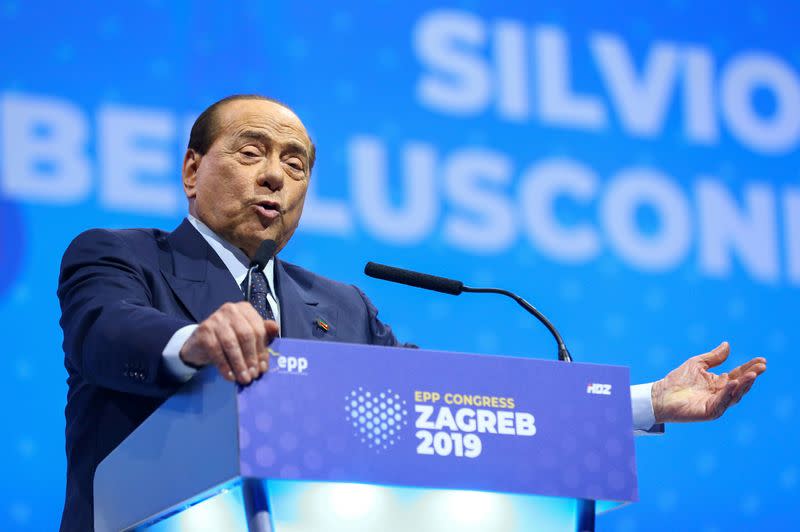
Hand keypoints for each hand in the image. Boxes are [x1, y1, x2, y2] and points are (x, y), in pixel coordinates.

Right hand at [180, 301, 278, 384]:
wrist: (200, 344)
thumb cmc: (229, 339)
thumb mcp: (248, 336)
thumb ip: (263, 333)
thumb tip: (276, 329)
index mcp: (245, 309)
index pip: (258, 329)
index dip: (262, 350)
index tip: (263, 367)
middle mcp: (231, 310)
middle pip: (246, 335)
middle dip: (251, 358)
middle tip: (253, 375)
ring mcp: (216, 319)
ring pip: (231, 344)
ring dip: (239, 364)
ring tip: (244, 378)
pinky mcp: (204, 330)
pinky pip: (216, 350)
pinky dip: (224, 366)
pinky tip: (230, 376)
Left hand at [651, 342, 765, 423]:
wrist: (660, 395)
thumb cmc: (677, 380)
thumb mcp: (697, 364)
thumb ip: (713, 357)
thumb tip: (728, 344)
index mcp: (719, 383)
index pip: (738, 374)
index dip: (750, 367)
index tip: (762, 360)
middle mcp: (720, 394)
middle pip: (740, 385)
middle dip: (751, 376)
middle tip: (762, 367)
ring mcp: (716, 404)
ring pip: (735, 395)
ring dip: (744, 385)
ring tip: (752, 375)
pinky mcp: (709, 412)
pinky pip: (722, 402)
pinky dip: (728, 393)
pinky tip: (733, 383)